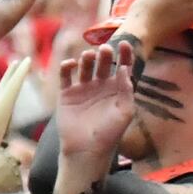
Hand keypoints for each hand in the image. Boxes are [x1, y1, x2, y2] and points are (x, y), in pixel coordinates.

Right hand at [50, 32, 137, 174]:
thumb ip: (126, 90)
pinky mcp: (67, 94)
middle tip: (104, 50)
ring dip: (87, 59)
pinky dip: (67, 67)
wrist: (86, 150)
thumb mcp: (125, 112)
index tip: (124, 43)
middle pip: (103, 64)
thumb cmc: (109, 134)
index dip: (124, 54)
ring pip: (85, 67)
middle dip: (105, 55)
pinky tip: (71, 64)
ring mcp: (83, 89)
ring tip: (88, 57)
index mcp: (117, 90)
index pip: (123, 67)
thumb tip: (125, 68)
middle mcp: (101, 87)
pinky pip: (66, 76)